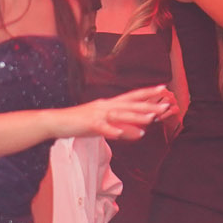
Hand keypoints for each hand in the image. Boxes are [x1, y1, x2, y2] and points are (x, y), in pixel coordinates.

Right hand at [52, 85, 174, 139]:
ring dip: (136, 116)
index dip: (148, 92)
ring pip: (120, 114)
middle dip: (149, 105)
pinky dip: (112, 131)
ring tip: (151, 119)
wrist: (57, 122)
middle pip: (131, 105)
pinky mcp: (89, 124)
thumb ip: (122, 126)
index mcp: (109, 103)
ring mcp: (97, 114)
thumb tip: (140, 132)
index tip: (164, 88)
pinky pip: (102, 128)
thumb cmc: (80, 123)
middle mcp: (105, 106)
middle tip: (165, 106)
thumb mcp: (104, 123)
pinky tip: (120, 134)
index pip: (132, 96)